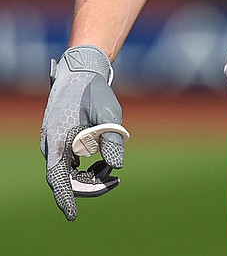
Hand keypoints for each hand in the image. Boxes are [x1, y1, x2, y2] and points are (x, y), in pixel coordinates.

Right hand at [40, 45, 126, 220]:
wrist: (82, 69)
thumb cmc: (94, 90)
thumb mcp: (108, 114)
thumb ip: (112, 141)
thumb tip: (117, 168)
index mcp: (57, 140)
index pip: (58, 179)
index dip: (66, 198)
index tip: (73, 216)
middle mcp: (51, 145)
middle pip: (66, 178)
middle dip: (91, 183)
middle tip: (115, 180)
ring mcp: (53, 142)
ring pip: (69, 171)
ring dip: (89, 174)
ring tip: (110, 166)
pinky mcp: (59, 139)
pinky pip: (69, 162)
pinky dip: (86, 165)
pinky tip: (101, 159)